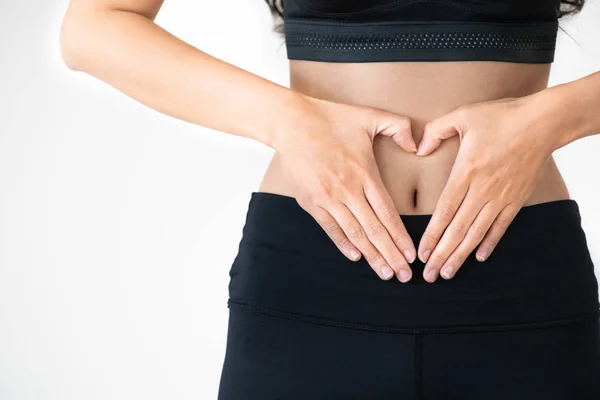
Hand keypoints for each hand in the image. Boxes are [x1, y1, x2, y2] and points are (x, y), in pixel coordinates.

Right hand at [273, 95, 417, 281]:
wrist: (291, 123)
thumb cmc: (330, 119)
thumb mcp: (369, 116)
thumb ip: (399, 127)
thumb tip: (417, 146)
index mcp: (364, 173)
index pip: (388, 213)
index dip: (401, 237)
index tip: (412, 255)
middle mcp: (348, 190)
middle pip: (374, 230)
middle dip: (391, 255)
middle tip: (405, 276)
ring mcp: (328, 198)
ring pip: (354, 234)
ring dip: (371, 256)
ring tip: (385, 273)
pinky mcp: (310, 201)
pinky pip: (329, 228)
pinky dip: (342, 244)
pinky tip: (355, 257)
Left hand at [414, 96, 557, 281]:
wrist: (543, 122)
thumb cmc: (501, 117)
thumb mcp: (463, 115)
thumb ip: (436, 131)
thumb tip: (419, 148)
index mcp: (466, 172)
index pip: (444, 211)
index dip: (432, 235)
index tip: (421, 253)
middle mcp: (482, 189)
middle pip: (458, 229)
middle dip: (442, 254)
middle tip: (429, 275)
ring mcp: (501, 196)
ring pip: (477, 233)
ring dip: (461, 255)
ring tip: (448, 273)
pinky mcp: (516, 199)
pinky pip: (500, 226)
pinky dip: (490, 243)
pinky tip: (480, 257)